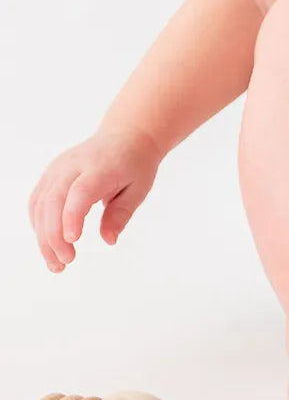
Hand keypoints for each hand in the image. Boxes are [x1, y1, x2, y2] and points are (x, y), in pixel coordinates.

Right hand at [28, 125, 163, 271]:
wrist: (125, 136)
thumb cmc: (134, 164)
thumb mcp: (139, 188)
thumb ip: (121, 213)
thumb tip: (109, 240)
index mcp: (100, 168)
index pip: (80, 191)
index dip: (72, 216)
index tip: (72, 241)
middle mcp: (73, 165)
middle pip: (54, 201)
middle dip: (54, 236)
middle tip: (66, 262)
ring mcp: (58, 168)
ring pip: (40, 204)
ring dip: (43, 237)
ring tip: (56, 263)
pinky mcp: (50, 174)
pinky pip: (37, 202)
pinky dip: (39, 225)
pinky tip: (48, 244)